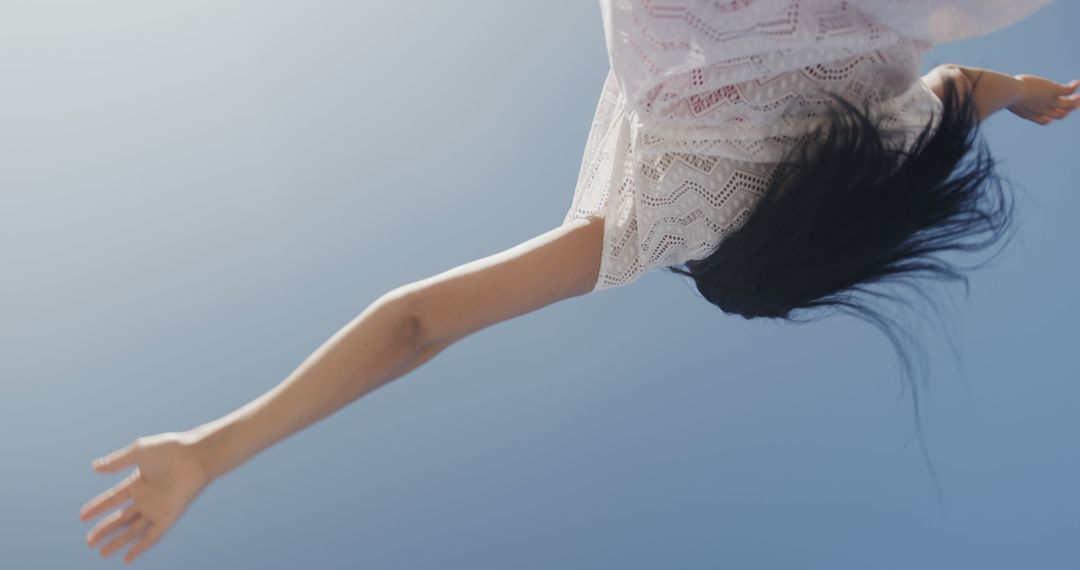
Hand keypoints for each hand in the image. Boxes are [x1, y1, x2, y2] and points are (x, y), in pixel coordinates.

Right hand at [79, 432, 212, 563]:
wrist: (195, 456)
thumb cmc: (169, 450)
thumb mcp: (138, 452)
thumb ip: (117, 462)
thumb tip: (94, 467)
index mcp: (138, 482)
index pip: (114, 499)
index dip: (98, 507)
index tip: (82, 517)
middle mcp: (146, 498)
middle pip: (121, 518)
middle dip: (105, 530)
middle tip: (89, 542)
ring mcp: (156, 509)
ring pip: (133, 530)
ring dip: (118, 542)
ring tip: (101, 553)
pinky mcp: (168, 517)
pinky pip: (152, 537)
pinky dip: (139, 548)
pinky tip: (127, 559)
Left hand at [1007, 75, 1079, 124]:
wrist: (1012, 93)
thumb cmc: (1004, 96)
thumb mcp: (1003, 100)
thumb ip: (1002, 100)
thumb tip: (993, 96)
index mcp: (1030, 114)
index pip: (1045, 120)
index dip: (1050, 118)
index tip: (1051, 117)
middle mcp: (1042, 110)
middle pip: (1060, 115)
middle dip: (1067, 110)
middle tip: (1072, 104)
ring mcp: (1050, 101)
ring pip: (1068, 105)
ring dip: (1076, 101)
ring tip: (1079, 97)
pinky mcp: (1054, 91)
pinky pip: (1069, 90)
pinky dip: (1074, 86)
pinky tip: (1077, 82)